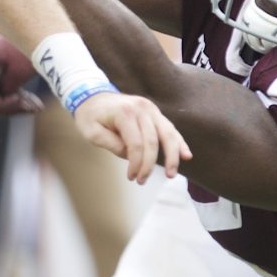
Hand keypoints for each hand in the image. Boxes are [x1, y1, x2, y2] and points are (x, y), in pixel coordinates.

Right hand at [0, 36, 44, 114]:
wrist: (41, 29)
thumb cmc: (31, 47)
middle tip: (35, 107)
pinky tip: (35, 101)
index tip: (23, 101)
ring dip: (17, 105)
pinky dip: (19, 98)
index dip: (4, 106)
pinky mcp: (3, 71)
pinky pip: (6, 91)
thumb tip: (3, 99)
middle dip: (12, 108)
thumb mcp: (21, 71)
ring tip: (37, 105)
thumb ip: (8, 88)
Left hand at [73, 91, 188, 184]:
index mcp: (125, 113)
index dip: (136, 164)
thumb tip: (131, 156)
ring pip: (168, 134)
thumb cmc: (90, 116)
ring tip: (172, 174)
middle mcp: (141, 108)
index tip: (132, 177)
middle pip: (153, 141)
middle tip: (143, 181)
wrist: (92, 95)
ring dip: (172, 156)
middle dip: (150, 165)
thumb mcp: (92, 133)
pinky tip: (186, 155)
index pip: (136, 144)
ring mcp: (151, 109)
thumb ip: (111, 144)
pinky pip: (170, 129)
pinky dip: (179, 142)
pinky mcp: (155, 112)